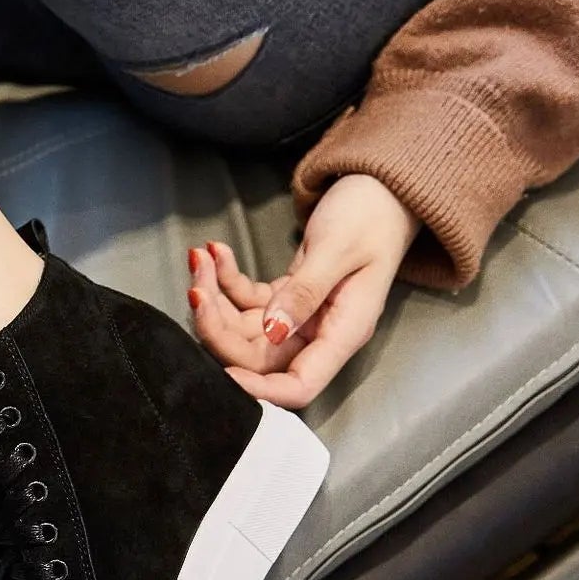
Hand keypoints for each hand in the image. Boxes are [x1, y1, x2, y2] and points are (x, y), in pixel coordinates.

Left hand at [188, 173, 420, 407]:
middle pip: (257, 358)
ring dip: (215, 298)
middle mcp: (319, 332)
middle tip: (197, 288)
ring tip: (201, 259)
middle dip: (219, 328)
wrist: (381, 188)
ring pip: (243, 328)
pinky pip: (246, 300)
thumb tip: (273, 332)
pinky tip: (216, 252)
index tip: (220, 374)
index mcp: (343, 332)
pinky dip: (225, 279)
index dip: (259, 391)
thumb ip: (305, 292)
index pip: (299, 386)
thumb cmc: (371, 215)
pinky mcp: (285, 296)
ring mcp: (300, 316)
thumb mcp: (338, 249)